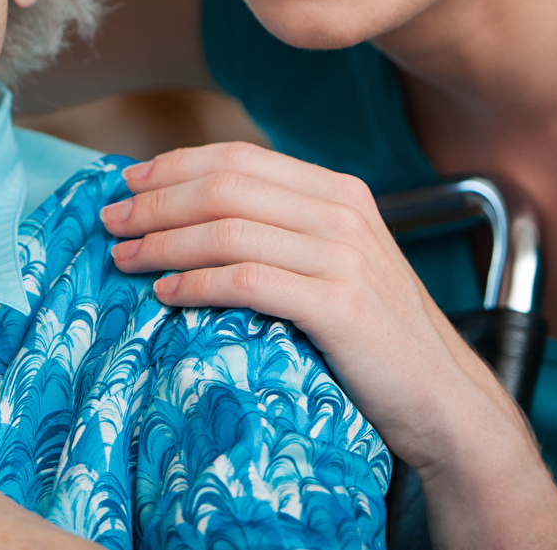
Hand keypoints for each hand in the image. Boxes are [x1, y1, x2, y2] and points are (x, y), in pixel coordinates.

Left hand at [101, 142, 556, 547]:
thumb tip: (192, 211)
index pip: (238, 157)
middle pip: (224, 186)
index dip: (174, 166)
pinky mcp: (339, 305)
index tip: (127, 183)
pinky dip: (196, 284)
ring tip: (125, 260)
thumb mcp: (333, 263)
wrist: (444, 400)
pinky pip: (247, 280)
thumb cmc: (373, 337)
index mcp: (337, 191)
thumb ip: (281, 229)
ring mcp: (344, 257)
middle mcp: (342, 213)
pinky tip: (167, 295)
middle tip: (111, 222)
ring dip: (164, 242)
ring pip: (228, 229)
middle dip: (156, 201)